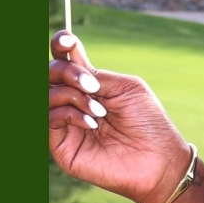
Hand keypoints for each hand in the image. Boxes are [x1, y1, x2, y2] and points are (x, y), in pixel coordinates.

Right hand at [47, 31, 190, 202]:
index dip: (60, 44)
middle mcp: (73, 101)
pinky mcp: (61, 145)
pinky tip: (92, 123)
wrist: (158, 161)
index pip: (64, 58)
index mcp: (90, 85)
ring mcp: (65, 123)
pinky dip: (70, 113)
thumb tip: (66, 63)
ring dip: (72, 95)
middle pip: (49, 73)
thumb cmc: (148, 123)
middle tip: (91, 85)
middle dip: (65, 71)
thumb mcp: (124, 88)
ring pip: (45, 94)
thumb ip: (93, 74)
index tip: (66, 41)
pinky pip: (49, 117)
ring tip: (100, 111)